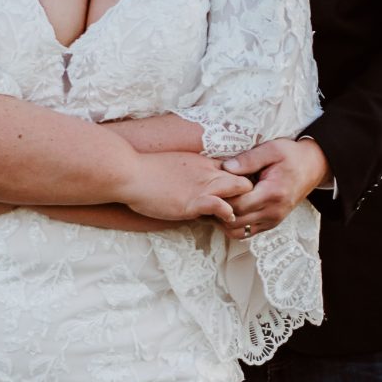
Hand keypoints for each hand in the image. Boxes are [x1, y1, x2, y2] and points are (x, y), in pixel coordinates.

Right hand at [119, 151, 253, 226]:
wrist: (129, 173)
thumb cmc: (146, 170)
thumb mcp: (175, 164)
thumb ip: (190, 172)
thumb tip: (195, 182)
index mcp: (204, 162)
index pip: (235, 168)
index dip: (243, 180)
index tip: (244, 193)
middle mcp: (208, 172)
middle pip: (245, 177)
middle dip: (251, 192)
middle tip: (250, 207)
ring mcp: (202, 186)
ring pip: (240, 188)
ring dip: (244, 203)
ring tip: (242, 216)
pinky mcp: (192, 202)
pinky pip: (220, 205)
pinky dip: (227, 213)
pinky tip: (227, 219)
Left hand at [221, 136, 330, 239]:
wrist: (313, 167)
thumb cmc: (291, 155)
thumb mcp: (271, 149)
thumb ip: (248, 159)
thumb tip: (225, 168)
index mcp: (273, 193)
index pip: (238, 204)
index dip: (221, 198)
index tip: (212, 187)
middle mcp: (273, 212)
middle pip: (235, 221)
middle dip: (218, 210)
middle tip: (207, 196)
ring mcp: (273, 220)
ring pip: (238, 232)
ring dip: (223, 221)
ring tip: (216, 204)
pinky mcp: (271, 224)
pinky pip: (246, 233)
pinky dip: (233, 225)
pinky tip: (226, 210)